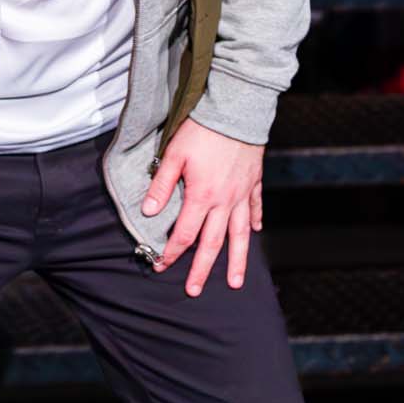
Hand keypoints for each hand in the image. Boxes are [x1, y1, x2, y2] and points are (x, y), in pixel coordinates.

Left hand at [140, 117, 263, 294]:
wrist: (236, 111)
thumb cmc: (201, 131)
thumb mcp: (174, 155)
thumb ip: (161, 185)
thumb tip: (147, 212)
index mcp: (202, 197)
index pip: (184, 234)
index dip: (171, 252)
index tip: (160, 266)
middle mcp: (225, 201)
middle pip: (212, 243)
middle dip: (202, 270)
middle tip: (193, 291)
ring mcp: (242, 194)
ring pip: (239, 235)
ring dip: (237, 261)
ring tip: (236, 283)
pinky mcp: (254, 183)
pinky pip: (256, 208)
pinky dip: (255, 222)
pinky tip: (255, 233)